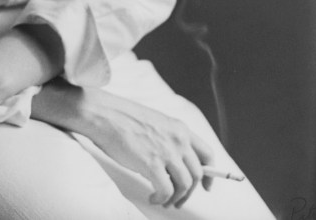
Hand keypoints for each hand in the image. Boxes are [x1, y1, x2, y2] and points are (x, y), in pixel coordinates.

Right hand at [34, 81, 213, 207]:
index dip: (211, 173)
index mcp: (179, 128)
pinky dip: (161, 199)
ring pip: (184, 185)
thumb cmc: (124, 118)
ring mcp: (166, 151)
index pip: (207, 153)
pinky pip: (166, 191)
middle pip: (197, 174)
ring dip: (176, 198)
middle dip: (189, 192)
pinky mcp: (152, 164)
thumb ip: (170, 139)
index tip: (207, 185)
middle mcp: (178, 139)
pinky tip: (153, 197)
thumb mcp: (156, 123)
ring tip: (164, 200)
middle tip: (179, 200)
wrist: (104, 114)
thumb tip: (176, 164)